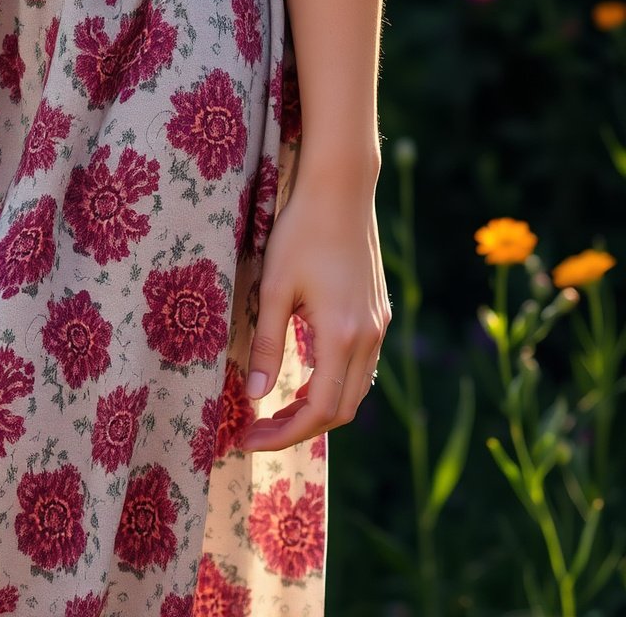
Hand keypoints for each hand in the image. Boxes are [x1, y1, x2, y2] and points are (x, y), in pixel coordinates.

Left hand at [238, 177, 390, 451]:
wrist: (341, 188)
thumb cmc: (301, 231)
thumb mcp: (273, 286)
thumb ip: (265, 345)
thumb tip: (252, 396)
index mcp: (342, 335)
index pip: (319, 409)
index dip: (285, 433)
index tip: (249, 438)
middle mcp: (368, 336)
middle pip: (341, 409)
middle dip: (300, 428)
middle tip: (258, 431)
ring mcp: (378, 325)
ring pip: (355, 390)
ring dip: (319, 408)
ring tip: (278, 410)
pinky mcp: (378, 312)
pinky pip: (362, 366)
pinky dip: (335, 383)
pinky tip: (306, 376)